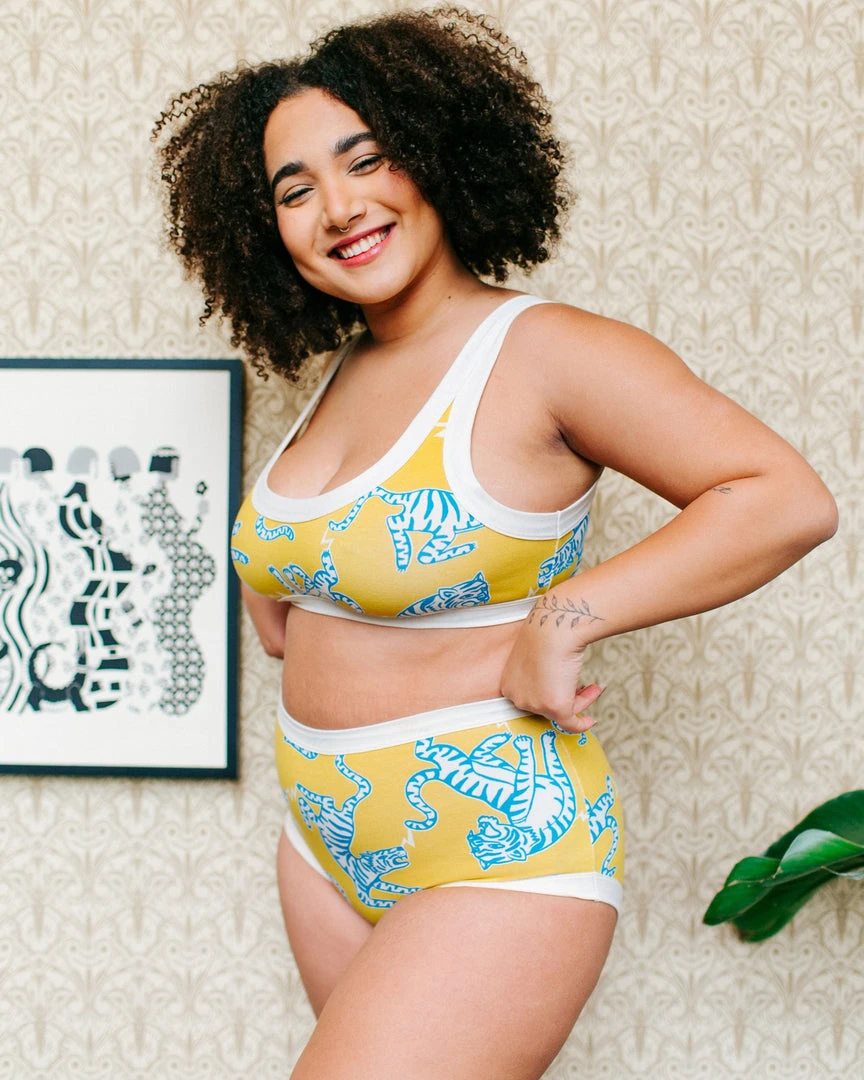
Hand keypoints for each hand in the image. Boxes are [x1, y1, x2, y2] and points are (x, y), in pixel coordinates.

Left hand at [499, 604, 604, 732]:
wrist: (553, 628)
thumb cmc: (545, 632)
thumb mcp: (535, 653)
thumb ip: (540, 670)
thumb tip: (554, 677)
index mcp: (508, 683)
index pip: (532, 696)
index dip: (552, 691)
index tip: (568, 686)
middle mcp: (518, 697)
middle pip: (546, 705)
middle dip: (568, 696)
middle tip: (584, 687)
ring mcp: (535, 704)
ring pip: (561, 712)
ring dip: (581, 700)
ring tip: (595, 687)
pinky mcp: (554, 708)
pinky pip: (570, 724)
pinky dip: (581, 723)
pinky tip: (591, 720)